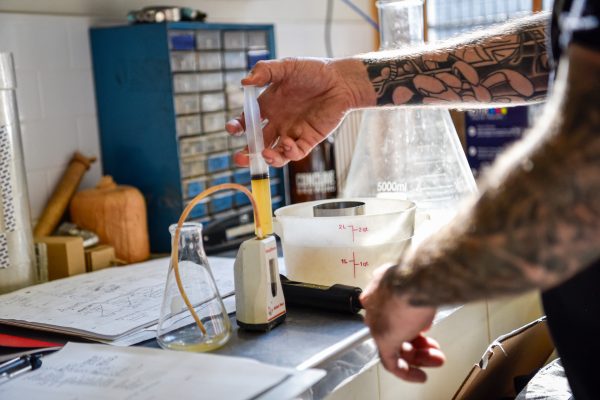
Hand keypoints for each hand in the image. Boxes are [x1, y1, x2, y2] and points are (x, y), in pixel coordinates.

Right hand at [226, 57, 374, 166]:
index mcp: (268, 106)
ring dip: (268, 158)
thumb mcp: (287, 67)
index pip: (247, 122)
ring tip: (266, 154)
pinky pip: (296, 153)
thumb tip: (244, 81)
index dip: (237, 128)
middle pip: (257, 143)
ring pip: (275, 153)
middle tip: (241, 159)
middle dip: (247, 153)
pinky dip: (290, 153)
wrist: (341, 81)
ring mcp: (292, 133)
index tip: (233, 129)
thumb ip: (265, 71)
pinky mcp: (308, 140)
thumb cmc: (314, 71)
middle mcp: (277, 122)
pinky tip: (289, 144)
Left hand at [361, 265, 444, 381]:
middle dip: (418, 342)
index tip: (425, 329)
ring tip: (436, 359)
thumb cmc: (419, 275)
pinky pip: (391, 362)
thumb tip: (419, 302)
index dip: (412, 323)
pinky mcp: (383, 339)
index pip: (391, 313)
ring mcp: (377, 323)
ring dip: (418, 356)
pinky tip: (419, 375)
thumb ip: (415, 291)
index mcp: (380, 290)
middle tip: (434, 348)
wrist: (416, 279)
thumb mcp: (418, 280)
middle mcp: (374, 307)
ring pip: (396, 346)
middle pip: (395, 331)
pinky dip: (406, 372)